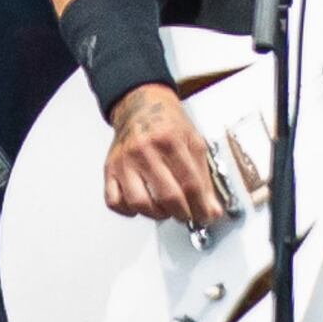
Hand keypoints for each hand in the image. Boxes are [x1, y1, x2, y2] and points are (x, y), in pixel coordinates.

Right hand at [101, 82, 224, 225]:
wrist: (140, 106)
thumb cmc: (168, 123)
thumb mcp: (194, 142)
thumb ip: (204, 177)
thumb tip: (212, 210)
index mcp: (169, 140)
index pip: (190, 183)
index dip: (202, 206)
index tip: (206, 215)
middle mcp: (144, 151)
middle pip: (167, 196)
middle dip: (183, 214)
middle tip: (188, 214)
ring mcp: (124, 162)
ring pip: (139, 204)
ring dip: (158, 215)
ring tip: (166, 209)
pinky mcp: (110, 170)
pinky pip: (114, 202)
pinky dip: (129, 211)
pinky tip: (142, 205)